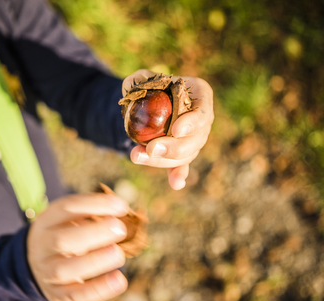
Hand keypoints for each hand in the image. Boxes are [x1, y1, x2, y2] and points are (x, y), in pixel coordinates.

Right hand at [27, 193, 129, 300]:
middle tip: (120, 229)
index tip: (121, 206)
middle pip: (62, 240)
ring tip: (119, 255)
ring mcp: (46, 272)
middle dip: (94, 233)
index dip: (94, 205)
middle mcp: (42, 246)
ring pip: (65, 269)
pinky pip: (75, 295)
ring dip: (94, 262)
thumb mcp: (69, 220)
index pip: (66, 208)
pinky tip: (119, 280)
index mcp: (46, 221)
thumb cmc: (64, 235)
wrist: (34, 264)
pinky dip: (98, 289)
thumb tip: (122, 212)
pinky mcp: (56, 294)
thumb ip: (92, 215)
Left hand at [122, 69, 213, 189]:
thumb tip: (139, 86)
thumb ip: (139, 80)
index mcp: (200, 95)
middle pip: (195, 139)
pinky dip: (178, 175)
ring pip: (185, 155)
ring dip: (162, 160)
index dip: (193, 123)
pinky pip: (182, 166)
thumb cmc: (149, 87)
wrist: (146, 104)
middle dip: (174, 147)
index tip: (176, 130)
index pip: (203, 111)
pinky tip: (175, 184)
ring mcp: (194, 138)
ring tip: (136, 155)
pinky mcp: (181, 154)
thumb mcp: (141, 78)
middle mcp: (202, 119)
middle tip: (152, 149)